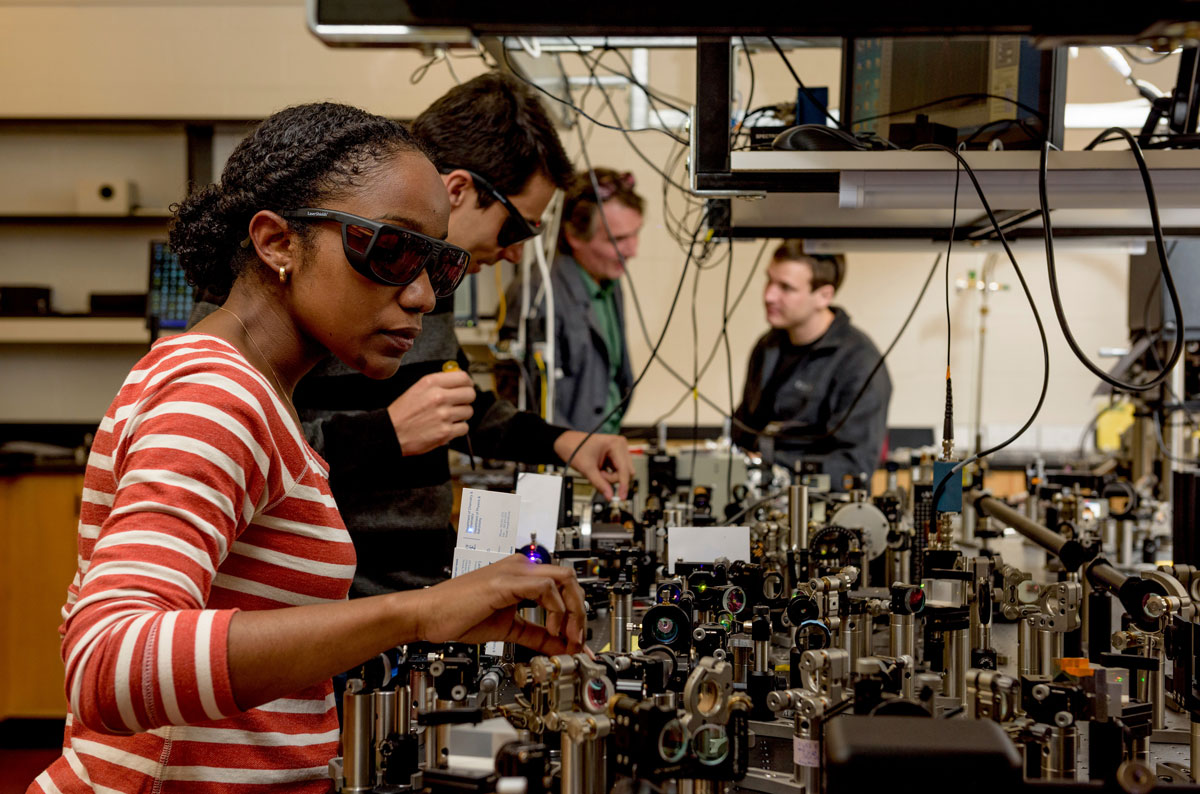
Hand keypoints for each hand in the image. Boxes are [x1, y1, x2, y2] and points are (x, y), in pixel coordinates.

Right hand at [386, 371, 475, 455]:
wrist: (391, 432)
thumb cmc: (403, 412)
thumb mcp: (418, 388)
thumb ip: (439, 383)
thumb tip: (460, 379)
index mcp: (431, 383)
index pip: (463, 377)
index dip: (467, 383)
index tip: (466, 387)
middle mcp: (438, 397)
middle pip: (470, 394)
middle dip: (466, 399)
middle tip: (459, 403)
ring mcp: (443, 415)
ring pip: (469, 411)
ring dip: (462, 415)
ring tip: (449, 417)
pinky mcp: (445, 432)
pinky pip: (464, 428)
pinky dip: (458, 429)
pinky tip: (447, 427)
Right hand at [412, 555, 586, 654]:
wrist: (429, 616)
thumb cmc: (457, 617)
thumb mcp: (508, 629)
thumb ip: (536, 635)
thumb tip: (559, 646)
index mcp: (520, 576)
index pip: (561, 586)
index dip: (575, 613)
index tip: (576, 638)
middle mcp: (520, 568)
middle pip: (569, 579)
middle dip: (580, 611)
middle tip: (577, 638)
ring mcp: (514, 572)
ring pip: (563, 579)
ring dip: (572, 612)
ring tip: (566, 636)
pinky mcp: (506, 581)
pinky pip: (545, 586)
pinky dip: (555, 609)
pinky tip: (550, 629)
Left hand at [553, 430, 632, 500]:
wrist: (568, 443)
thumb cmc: (575, 449)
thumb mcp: (587, 468)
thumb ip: (599, 483)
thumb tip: (609, 495)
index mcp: (615, 444)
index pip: (624, 469)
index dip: (623, 485)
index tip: (622, 496)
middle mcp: (620, 446)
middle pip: (626, 472)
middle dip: (612, 478)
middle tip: (599, 476)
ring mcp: (619, 451)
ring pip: (623, 473)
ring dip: (610, 477)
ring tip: (597, 471)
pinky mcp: (616, 456)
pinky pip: (618, 471)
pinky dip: (609, 475)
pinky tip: (600, 471)